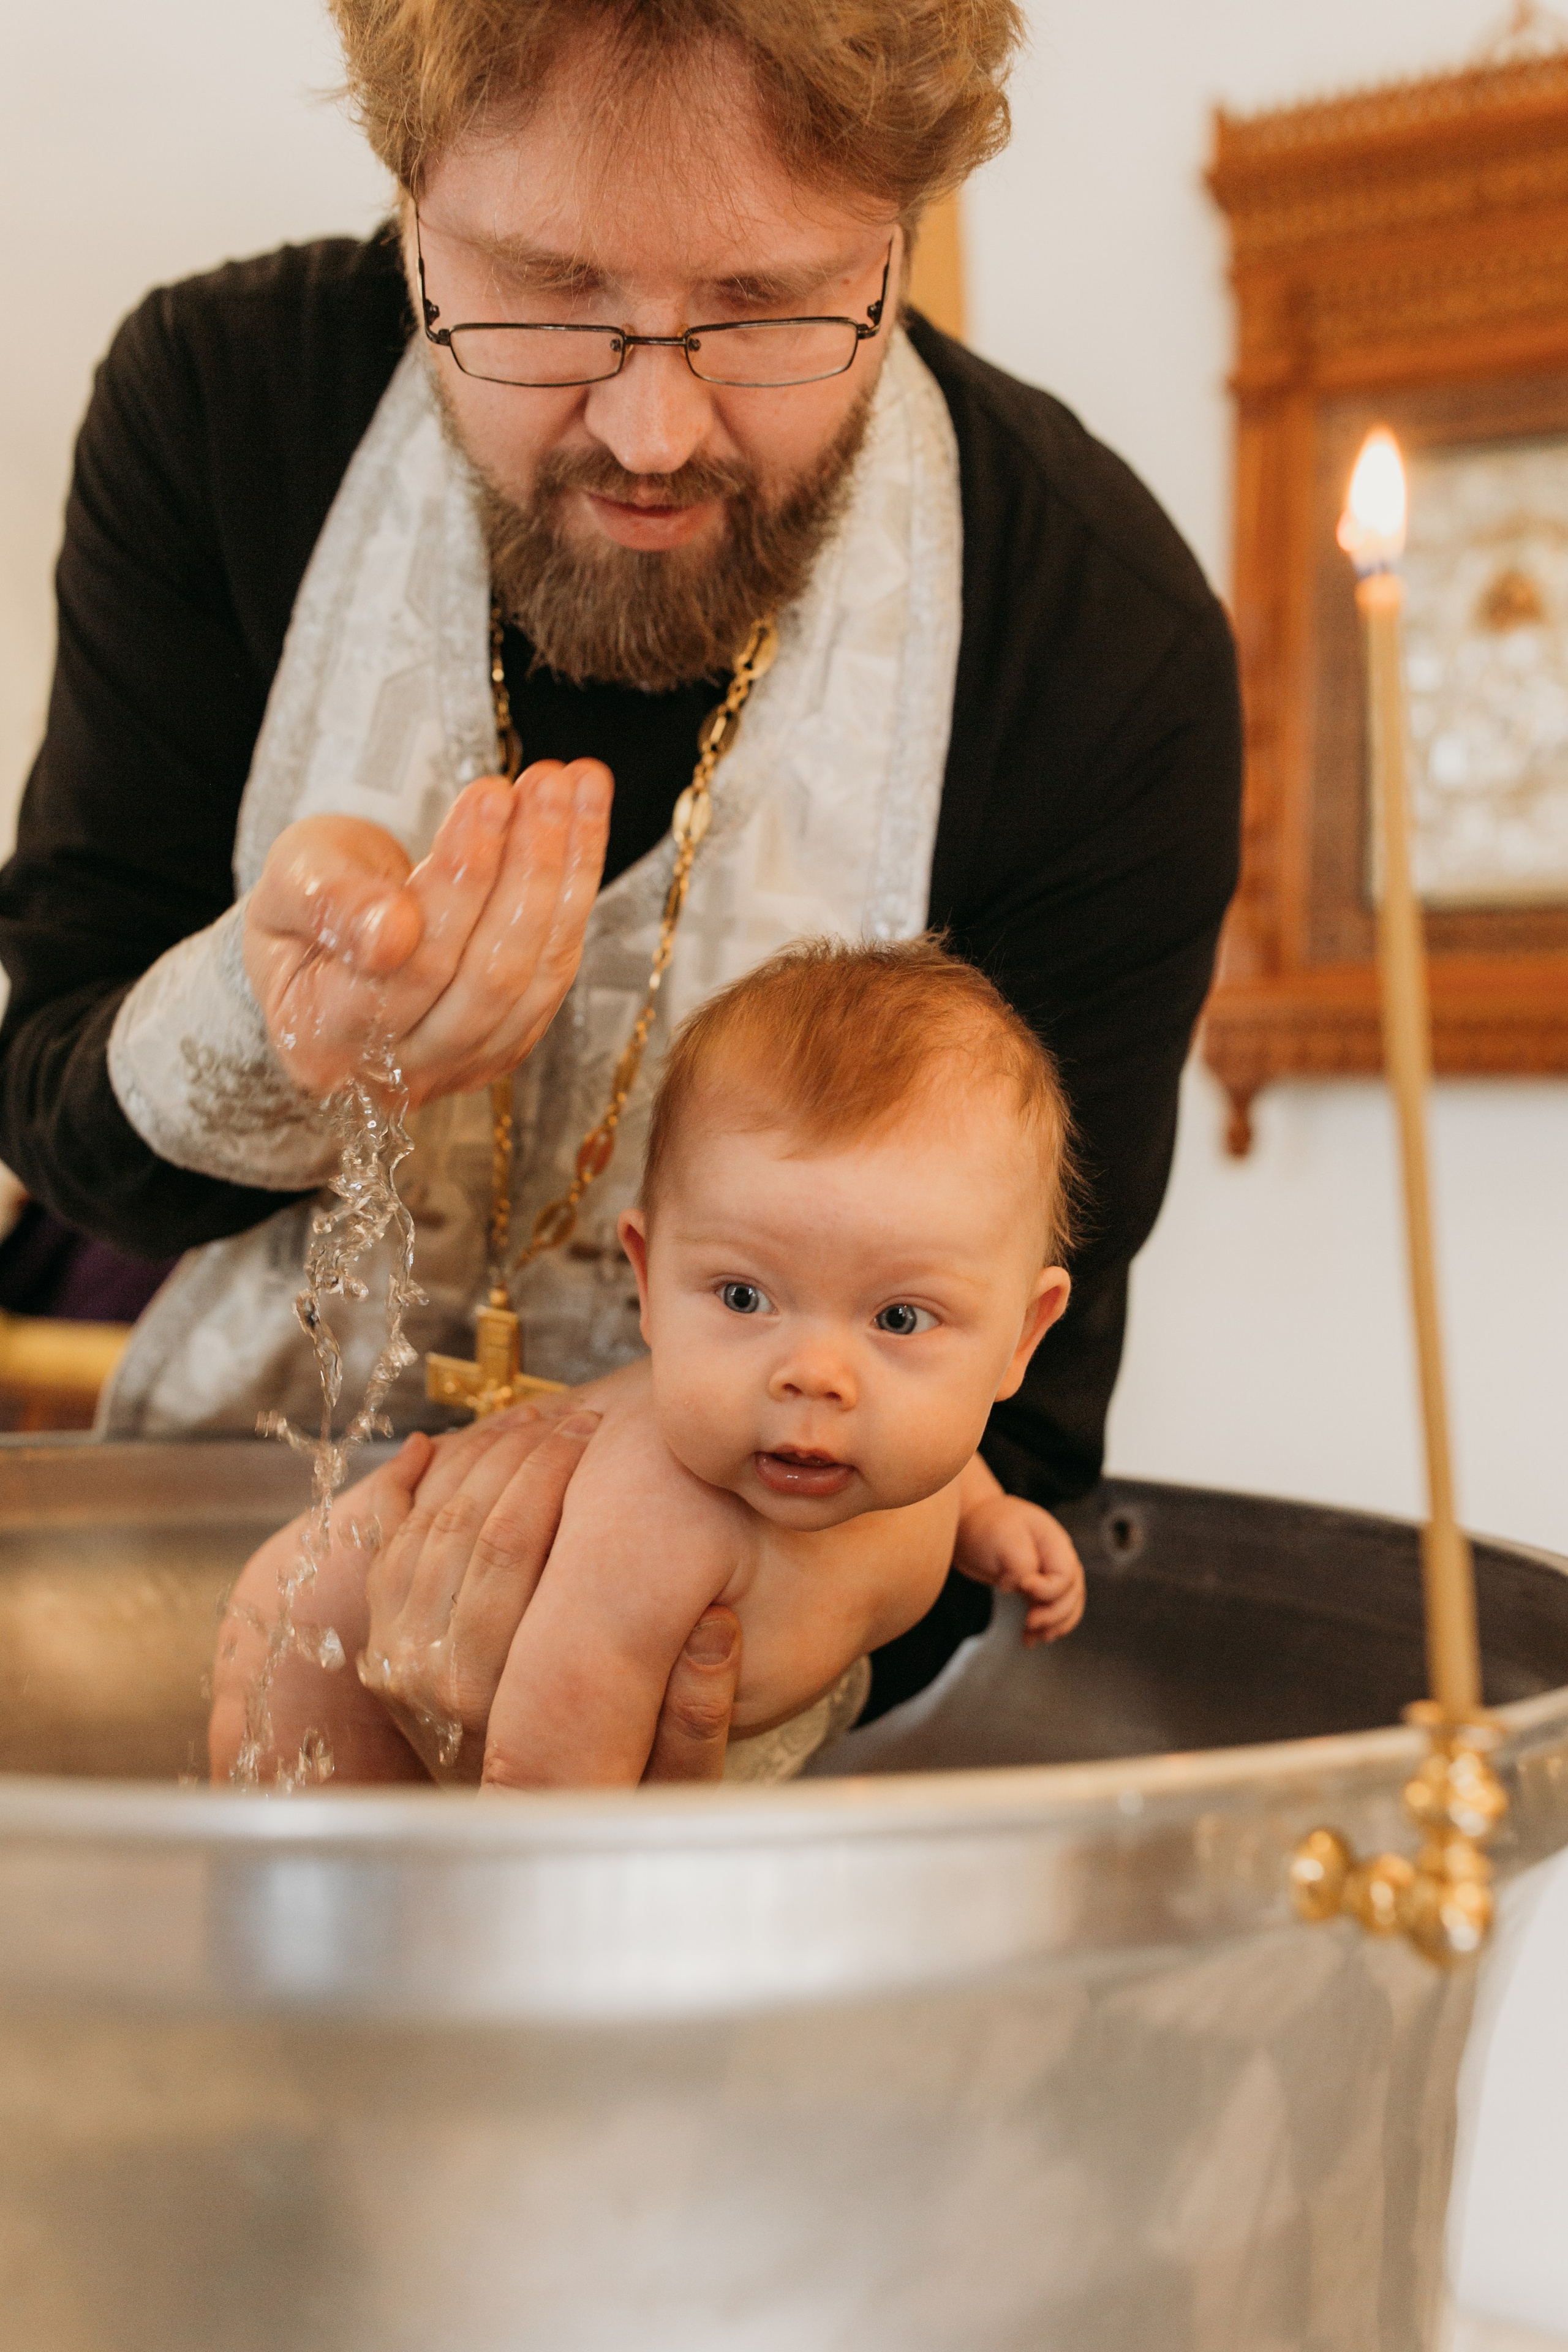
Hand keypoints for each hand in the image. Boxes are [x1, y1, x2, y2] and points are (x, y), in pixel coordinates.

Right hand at [243, 759, 610, 1106]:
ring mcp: (459, 1067)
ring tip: (575, 784)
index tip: (490, 797)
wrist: (331, 934)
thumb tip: (391, 933)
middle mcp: (395, 1074)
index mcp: (319, 1042)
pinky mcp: (508, 1044)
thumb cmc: (305, 903)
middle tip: (545, 782)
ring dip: (565, 872)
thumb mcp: (293, 880)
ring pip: (535, 976)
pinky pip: (557, 970)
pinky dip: (577, 889)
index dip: (460, 883)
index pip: (411, 966)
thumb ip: (331, 905)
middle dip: (526, 869)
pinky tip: (585, 819)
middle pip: (486, 976)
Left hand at [358, 1406, 741, 1783]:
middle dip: (517, 1453)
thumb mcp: (664, 1783)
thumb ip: (695, 1723)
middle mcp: (430, 1679)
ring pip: (424, 1526)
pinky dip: (412, 1489)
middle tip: (572, 1415)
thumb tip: (720, 1633)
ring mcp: (395, 1663)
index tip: (594, 1425)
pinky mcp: (382, 1650)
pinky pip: (390, 1545)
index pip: (506, 1546)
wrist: (529, 1832)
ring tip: (531, 1422)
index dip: (550, 1472)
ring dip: (474, 1461)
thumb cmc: (607, 1794)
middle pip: (462, 1526)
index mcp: (491, 1699)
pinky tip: (437, 1448)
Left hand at [954, 1491, 1085, 1646]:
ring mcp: (1049, 1573)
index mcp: (1054, 1541)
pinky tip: (1029, 1639)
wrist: (969, 1524)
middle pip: (1072, 1594)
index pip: (1066, 1575)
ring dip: (1053, 1625)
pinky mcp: (1036, 1587)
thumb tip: (1021, 1589)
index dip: (1049, 1589)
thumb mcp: (1003, 1538)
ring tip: (1033, 1638)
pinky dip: (1045, 1626)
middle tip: (1029, 1623)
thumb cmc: (986, 1527)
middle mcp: (1057, 1558)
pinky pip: (1051, 1610)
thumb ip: (1020, 1564)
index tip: (1022, 1587)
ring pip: (1067, 1605)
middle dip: (1054, 1614)